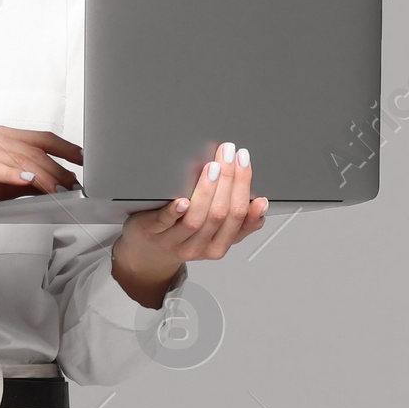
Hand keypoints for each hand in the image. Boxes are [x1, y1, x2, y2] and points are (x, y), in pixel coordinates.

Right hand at [0, 127, 82, 251]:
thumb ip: (25, 183)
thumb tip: (56, 187)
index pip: (41, 138)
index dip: (67, 148)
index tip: (86, 160)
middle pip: (34, 150)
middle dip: (59, 168)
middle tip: (75, 186)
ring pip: (19, 158)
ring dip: (43, 175)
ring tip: (60, 190)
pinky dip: (12, 173)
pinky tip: (27, 181)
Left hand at [111, 141, 266, 308]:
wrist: (148, 253)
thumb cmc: (183, 237)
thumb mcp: (216, 235)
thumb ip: (239, 223)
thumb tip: (261, 205)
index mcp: (218, 246)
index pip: (238, 216)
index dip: (243, 188)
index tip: (245, 163)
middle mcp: (198, 247)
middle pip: (219, 214)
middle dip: (228, 180)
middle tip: (230, 153)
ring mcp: (173, 241)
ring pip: (196, 219)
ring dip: (207, 190)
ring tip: (213, 166)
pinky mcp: (151, 232)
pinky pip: (164, 223)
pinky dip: (174, 211)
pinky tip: (182, 200)